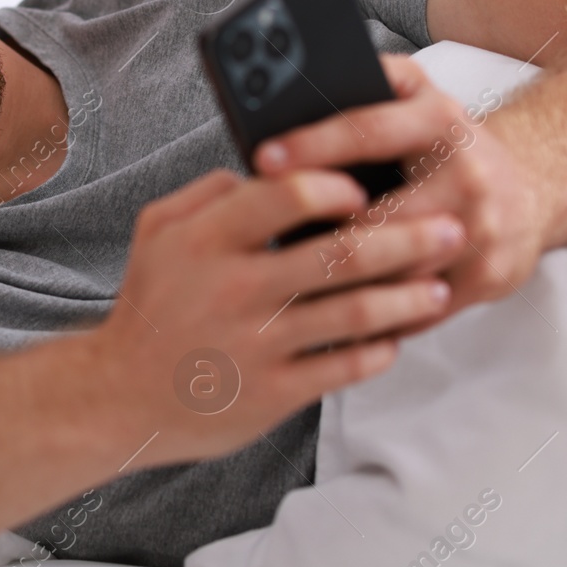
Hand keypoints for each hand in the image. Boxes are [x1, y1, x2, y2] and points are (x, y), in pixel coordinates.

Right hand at [92, 167, 467, 465]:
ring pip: (355, 314)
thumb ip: (210, 193)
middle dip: (407, 239)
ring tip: (439, 288)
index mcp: (205, 240)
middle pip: (341, 254)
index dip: (336, 185)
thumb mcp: (156, 232)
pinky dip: (379, 351)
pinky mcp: (272, 393)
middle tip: (448, 228)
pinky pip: (344, 367)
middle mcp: (234, 289)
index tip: (366, 186)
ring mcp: (256, 344)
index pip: (286, 193)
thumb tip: (269, 169)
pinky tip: (397, 338)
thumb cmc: (149, 307)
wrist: (118, 397)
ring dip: (408, 299)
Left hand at [253, 53, 547, 318]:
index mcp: (441, 123)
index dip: (312, 145)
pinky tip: (332, 317)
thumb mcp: (421, 94)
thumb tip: (310, 75)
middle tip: (264, 245)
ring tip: (284, 287)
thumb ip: (376, 76)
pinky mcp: (486, 278)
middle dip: (318, 233)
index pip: (368, 131)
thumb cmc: (452, 144)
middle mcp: (466, 177)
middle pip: (377, 217)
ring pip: (393, 273)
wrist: (534, 186)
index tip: (264, 160)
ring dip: (339, 285)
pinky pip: (416, 308)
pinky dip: (372, 316)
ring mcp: (480, 232)